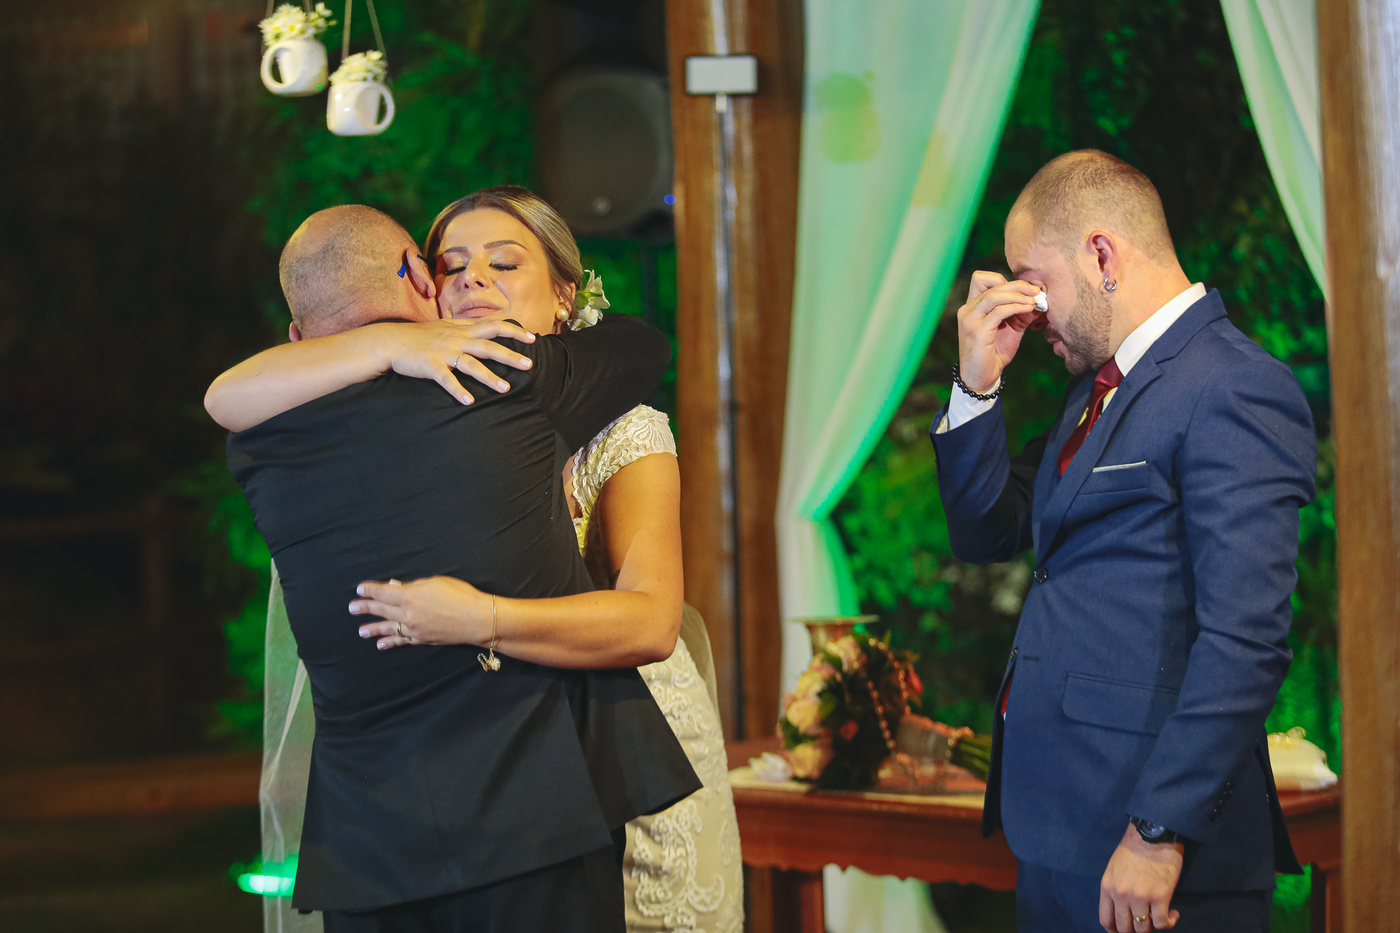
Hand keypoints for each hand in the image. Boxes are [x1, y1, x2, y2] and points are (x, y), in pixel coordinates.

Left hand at [350, 577, 491, 649]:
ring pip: (388, 628)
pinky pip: (402, 641)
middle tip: (351, 608)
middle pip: (381, 610)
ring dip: (373, 629)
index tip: (360, 589)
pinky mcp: (422, 639)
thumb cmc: (460, 595)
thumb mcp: (436, 582)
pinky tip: (381, 644)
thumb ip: (413, 585)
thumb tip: (396, 587)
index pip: (383, 592)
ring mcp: (413, 629)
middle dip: (365, 608)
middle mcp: (407, 614)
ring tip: (361, 631)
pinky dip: (391, 642)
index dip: (369, 590)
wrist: (477, 619)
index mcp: (409, 596)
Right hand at [369, 319, 536, 403]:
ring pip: (471, 364)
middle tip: (529, 364)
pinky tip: (469, 401)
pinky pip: (447, 379)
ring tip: (505, 388)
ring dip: (489, 376)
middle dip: (510, 355)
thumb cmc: (418, 336)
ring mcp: (444, 352)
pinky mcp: (430, 365)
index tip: (532, 337)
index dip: (513, 330)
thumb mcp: (444, 326)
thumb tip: (480, 325)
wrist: (390, 341)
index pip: (493, 326)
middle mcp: (456, 339)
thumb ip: (463, 326)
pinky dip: (458, 390)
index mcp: (461, 330)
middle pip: (488, 346)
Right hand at [955, 272, 1042, 392]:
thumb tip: (1040, 299)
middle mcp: (967, 310)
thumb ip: (1021, 313)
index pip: (981, 278)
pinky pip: (999, 312)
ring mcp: (970, 320)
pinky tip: (1028, 309)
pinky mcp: (977, 332)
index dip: (1003, 279)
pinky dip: (1016, 307)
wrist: (981, 378)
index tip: (1023, 289)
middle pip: (992, 285)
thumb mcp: (1011, 329)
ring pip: (994, 295)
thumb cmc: (994, 354)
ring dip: (1018, 295)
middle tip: (1036, 290)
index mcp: (972, 306)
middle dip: (1018, 285)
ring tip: (1034, 300)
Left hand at [1099, 824, 1182, 930]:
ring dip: (1152, 927)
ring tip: (1159, 917)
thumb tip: (1121, 910)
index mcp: (1108, 887)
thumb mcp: (1114, 869)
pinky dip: (1169, 923)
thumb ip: (1115, 889)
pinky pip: (1162, 923)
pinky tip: (1173, 914)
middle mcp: (1121, 894)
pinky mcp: (1160, 896)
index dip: (1115, 931)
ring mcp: (1140, 896)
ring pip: (1143, 928)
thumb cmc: (1134, 849)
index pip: (1106, 920)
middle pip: (1124, 929)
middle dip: (1134, 931)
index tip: (1124, 931)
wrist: (1153, 834)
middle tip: (1145, 924)